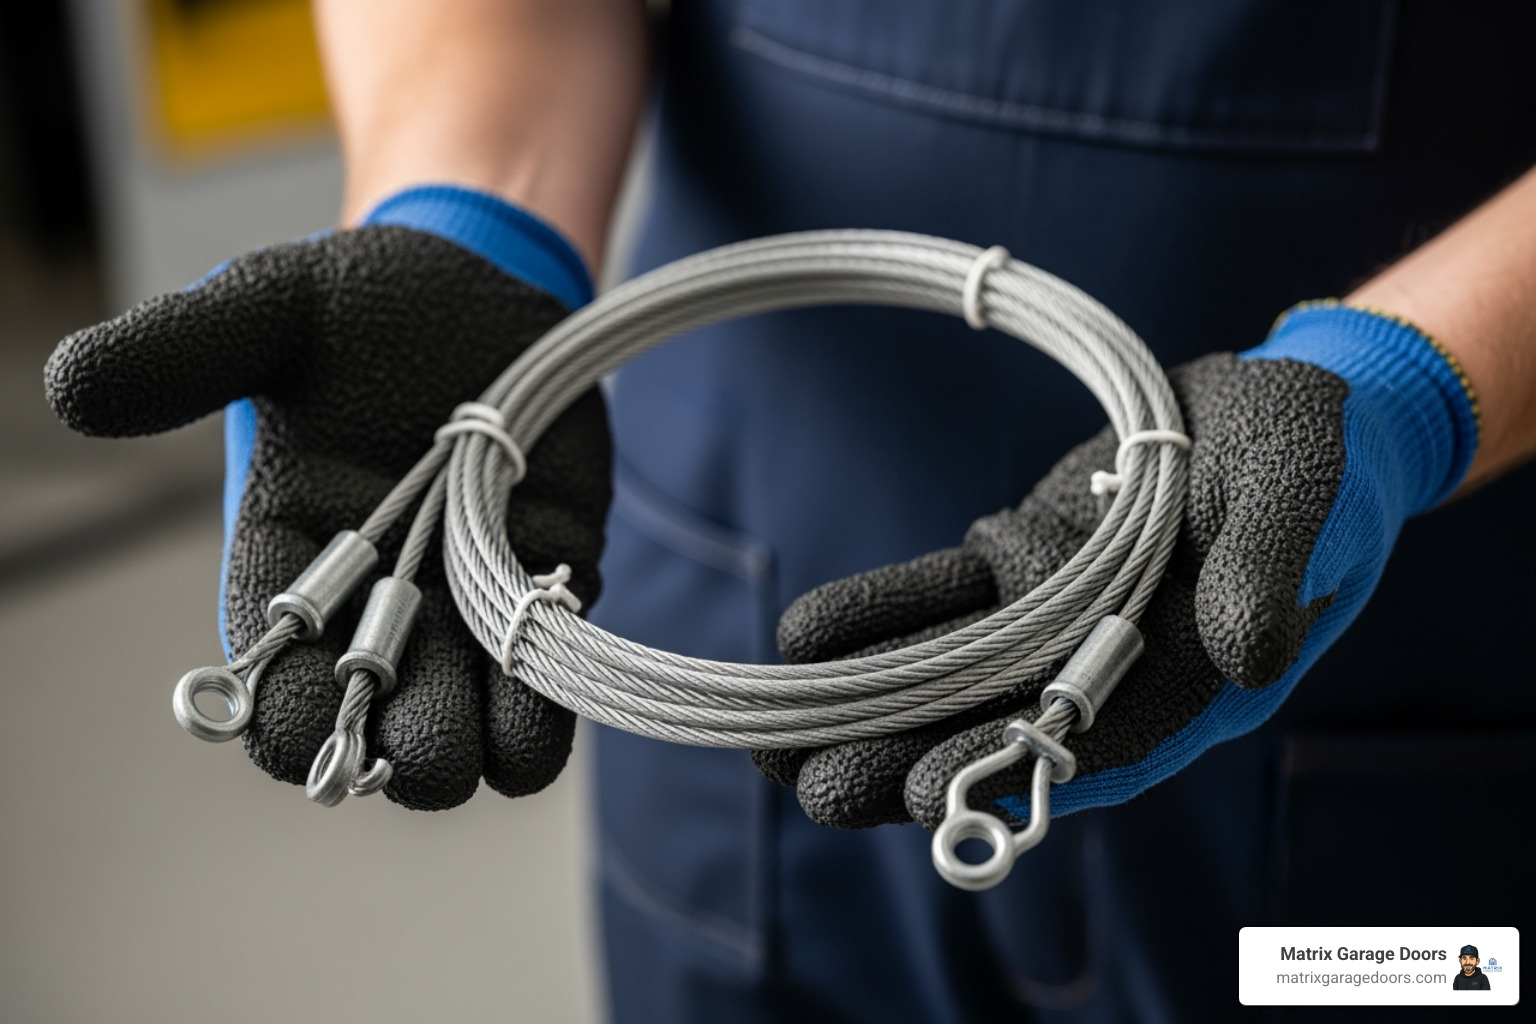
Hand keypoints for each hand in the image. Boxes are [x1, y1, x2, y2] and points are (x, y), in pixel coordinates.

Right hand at [44, 187, 611, 809]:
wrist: (483, 275)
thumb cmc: (364, 299)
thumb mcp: (267, 308)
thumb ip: (181, 351)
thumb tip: (71, 388)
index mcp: (289, 553)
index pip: (273, 678)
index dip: (288, 717)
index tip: (311, 715)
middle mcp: (374, 599)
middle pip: (369, 723)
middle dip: (388, 747)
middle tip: (415, 741)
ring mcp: (466, 601)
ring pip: (458, 730)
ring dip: (467, 748)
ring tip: (479, 734)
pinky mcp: (546, 584)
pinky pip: (542, 686)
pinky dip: (540, 715)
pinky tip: (538, 703)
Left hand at [762, 304, 1477, 829]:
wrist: (1270, 409)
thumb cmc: (1316, 456)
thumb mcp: (1301, 495)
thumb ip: (1270, 568)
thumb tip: (1249, 657)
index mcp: (1189, 676)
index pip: (1091, 737)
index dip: (1008, 765)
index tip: (925, 794)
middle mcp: (1111, 664)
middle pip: (998, 722)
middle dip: (907, 757)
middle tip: (815, 791)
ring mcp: (1057, 618)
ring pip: (953, 671)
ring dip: (868, 703)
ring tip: (776, 744)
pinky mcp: (1022, 568)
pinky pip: (943, 599)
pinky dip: (880, 618)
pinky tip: (805, 638)